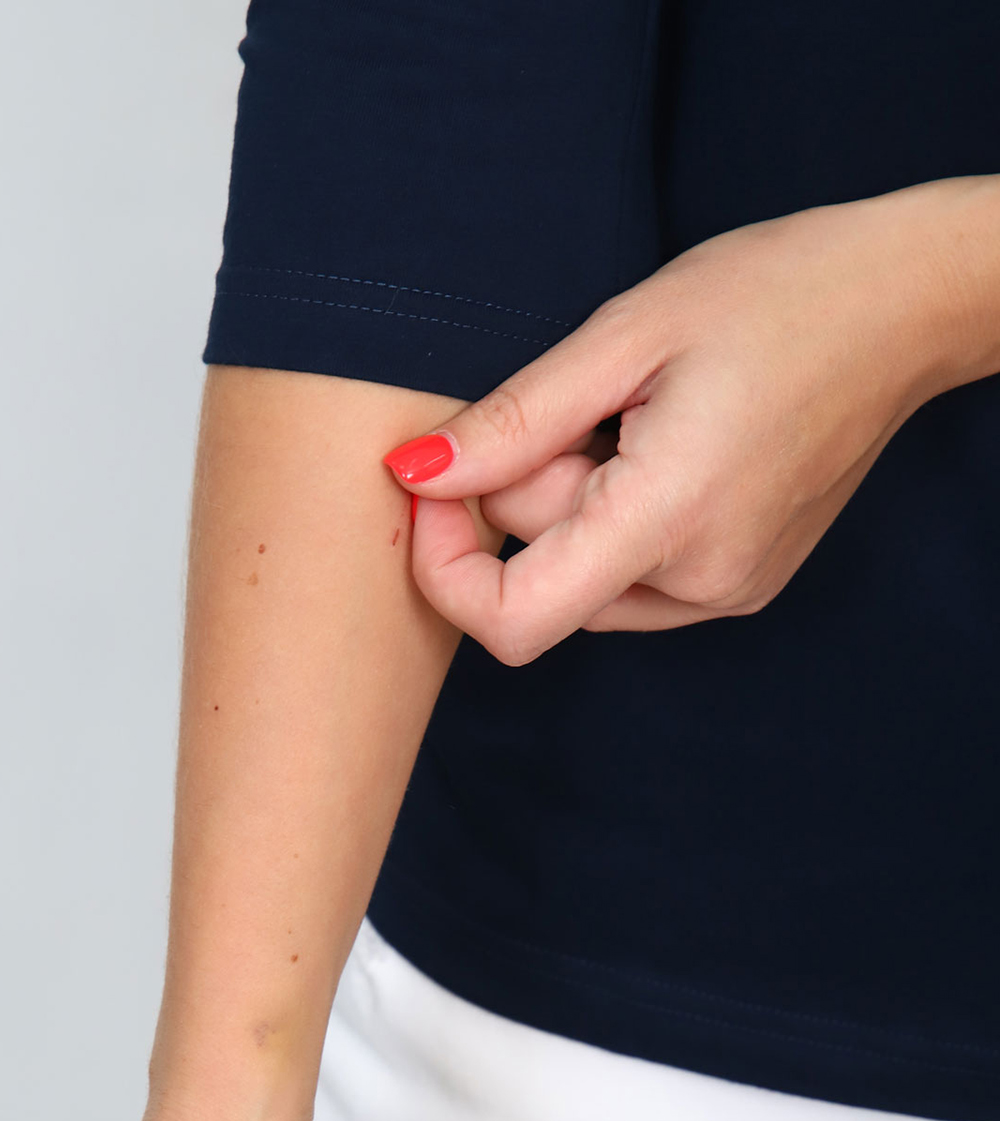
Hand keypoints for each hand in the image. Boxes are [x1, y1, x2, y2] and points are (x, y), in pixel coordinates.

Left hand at [383, 179, 969, 665]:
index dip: (445, 568)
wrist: (903, 309)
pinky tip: (658, 449)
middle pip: (543, 581)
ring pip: (581, 583)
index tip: (435, 484)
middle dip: (524, 493)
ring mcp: (727, 592)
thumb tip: (414, 475)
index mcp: (671, 520)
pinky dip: (610, 522)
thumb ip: (512, 420)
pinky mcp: (738, 585)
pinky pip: (628, 578)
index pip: (512, 621)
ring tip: (633, 420)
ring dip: (569, 509)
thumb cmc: (775, 296)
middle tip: (585, 400)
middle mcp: (702, 583)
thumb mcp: (624, 336)